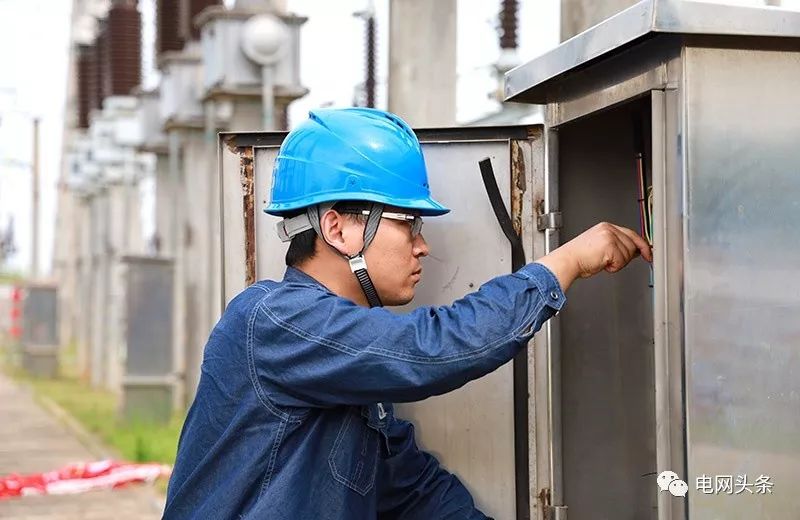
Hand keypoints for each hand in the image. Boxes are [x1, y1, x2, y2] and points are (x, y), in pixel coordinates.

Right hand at [535, 222, 651, 291]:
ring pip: (627, 255)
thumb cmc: (579, 257)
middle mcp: (608, 229)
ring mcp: (609, 236)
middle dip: (625, 257)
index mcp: (606, 227)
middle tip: (609, 262)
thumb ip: (618, 245)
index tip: (649, 254)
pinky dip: (613, 267)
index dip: (642, 245)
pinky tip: (601, 264)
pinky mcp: (609, 246)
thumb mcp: (601, 247)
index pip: (631, 234)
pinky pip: (621, 261)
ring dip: (617, 263)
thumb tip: (636, 251)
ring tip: (602, 262)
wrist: (567, 261)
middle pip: (632, 245)